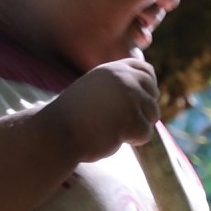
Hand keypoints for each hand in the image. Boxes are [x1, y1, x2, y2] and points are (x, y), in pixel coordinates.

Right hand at [45, 56, 160, 162]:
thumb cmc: (73, 116)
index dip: (147, 87)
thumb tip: (145, 93)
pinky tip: (113, 137)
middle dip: (144, 110)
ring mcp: (129, 98)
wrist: (57, 132)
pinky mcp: (131, 119)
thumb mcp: (94, 89)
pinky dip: (134, 140)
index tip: (139, 101)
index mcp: (113, 70)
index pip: (146, 70)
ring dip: (137, 126)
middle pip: (153, 94)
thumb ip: (116, 86)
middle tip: (122, 122)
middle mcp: (124, 79)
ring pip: (152, 114)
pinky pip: (146, 133)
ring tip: (113, 129)